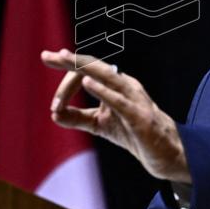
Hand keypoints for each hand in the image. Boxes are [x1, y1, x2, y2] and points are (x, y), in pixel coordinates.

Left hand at [40, 49, 190, 183]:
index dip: (66, 80)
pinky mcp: (138, 116)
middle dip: (70, 60)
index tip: (52, 100)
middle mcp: (124, 85)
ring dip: (83, 67)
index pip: (88, 72)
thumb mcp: (100, 124)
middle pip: (94, 66)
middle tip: (47, 55)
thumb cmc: (132, 132)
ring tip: (64, 58)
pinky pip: (119, 100)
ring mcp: (133, 98)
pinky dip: (102, 90)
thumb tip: (54, 114)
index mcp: (116, 84)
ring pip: (107, 75)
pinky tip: (87, 82)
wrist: (163, 152)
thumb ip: (78, 117)